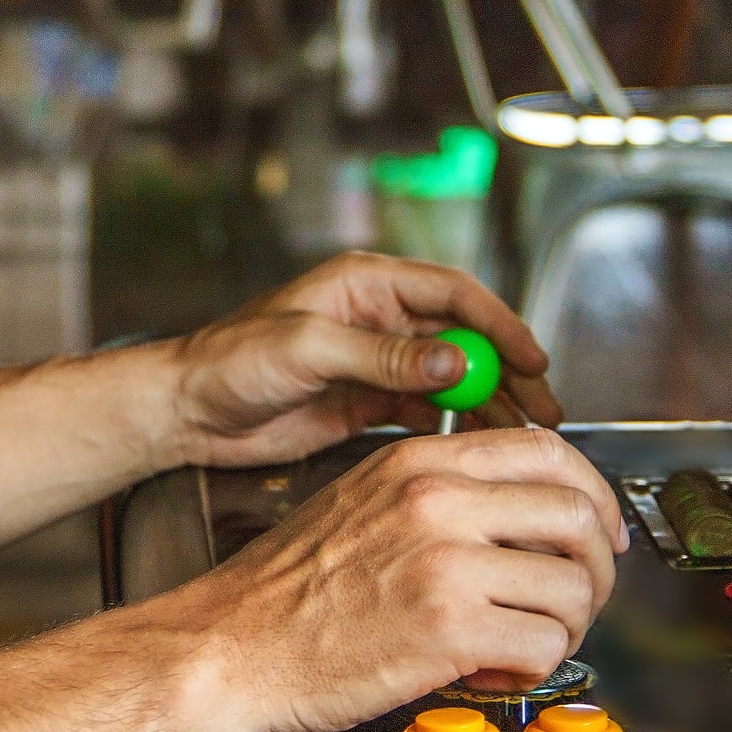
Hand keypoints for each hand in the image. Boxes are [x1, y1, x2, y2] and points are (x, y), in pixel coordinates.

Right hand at [161, 427, 628, 731]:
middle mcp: (440, 499)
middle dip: (597, 567)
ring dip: (567, 626)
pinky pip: (543, 645)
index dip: (593, 496)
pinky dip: (534, 668)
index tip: (599, 532)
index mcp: (422, 461)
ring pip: (572, 586)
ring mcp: (446, 562)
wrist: (231, 644)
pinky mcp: (448, 630)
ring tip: (525, 643)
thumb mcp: (365, 500)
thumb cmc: (291, 588)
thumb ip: (442, 491)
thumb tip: (527, 513)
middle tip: (580, 599)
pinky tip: (494, 671)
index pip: (549, 452)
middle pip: (577, 515)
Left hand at [162, 251, 558, 469]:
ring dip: (489, 404)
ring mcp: (375, 362)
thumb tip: (454, 363)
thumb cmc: (229, 361)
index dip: (499, 324)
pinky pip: (426, 411)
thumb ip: (383, 357)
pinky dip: (455, 427)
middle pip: (463, 338)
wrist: (187, 411)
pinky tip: (477, 448)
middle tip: (544, 409)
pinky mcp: (366, 402)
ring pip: (452, 379)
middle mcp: (378, 318)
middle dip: (508, 372)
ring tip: (524, 436)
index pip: (452, 295)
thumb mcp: (307, 349)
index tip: (532, 359)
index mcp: (367, 284)